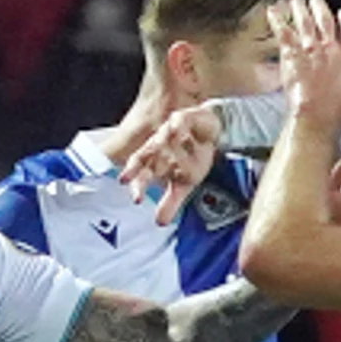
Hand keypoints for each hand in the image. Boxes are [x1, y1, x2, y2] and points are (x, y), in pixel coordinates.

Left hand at [118, 102, 224, 224]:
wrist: (208, 132)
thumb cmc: (192, 158)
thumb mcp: (183, 184)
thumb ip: (170, 202)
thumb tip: (160, 222)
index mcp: (154, 161)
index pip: (138, 170)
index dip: (132, 180)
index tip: (134, 196)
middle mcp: (158, 146)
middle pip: (147, 158)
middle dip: (139, 170)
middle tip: (131, 183)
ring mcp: (169, 132)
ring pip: (161, 140)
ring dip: (162, 147)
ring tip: (168, 158)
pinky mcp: (184, 118)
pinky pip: (179, 122)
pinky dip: (178, 127)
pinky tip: (178, 131)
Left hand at [269, 0, 340, 124]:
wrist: (315, 115)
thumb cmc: (337, 110)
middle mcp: (328, 49)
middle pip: (325, 20)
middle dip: (320, 8)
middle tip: (315, 0)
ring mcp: (309, 50)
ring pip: (305, 22)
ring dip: (300, 9)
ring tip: (296, 1)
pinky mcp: (291, 55)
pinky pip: (284, 33)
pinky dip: (277, 20)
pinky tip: (273, 10)